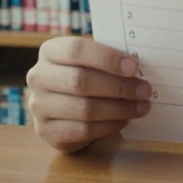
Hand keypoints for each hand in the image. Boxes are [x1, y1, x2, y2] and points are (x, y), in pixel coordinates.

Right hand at [25, 37, 151, 152]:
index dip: (107, 58)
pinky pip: (82, 130)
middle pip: (81, 82)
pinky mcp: (46, 132)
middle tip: (144, 90)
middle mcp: (38, 77)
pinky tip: (124, 120)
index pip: (76, 50)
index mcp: (50, 51)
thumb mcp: (91, 61)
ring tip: (141, 107)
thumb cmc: (85, 75)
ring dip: (119, 109)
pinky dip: (109, 126)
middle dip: (118, 87)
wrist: (62, 108)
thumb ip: (107, 60)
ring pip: (84, 109)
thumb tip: (136, 68)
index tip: (134, 67)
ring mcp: (38, 106)